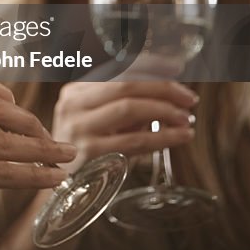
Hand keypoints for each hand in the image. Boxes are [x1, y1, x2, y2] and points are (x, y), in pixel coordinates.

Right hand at [52, 81, 196, 172]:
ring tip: (186, 118)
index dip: (151, 65)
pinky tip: (180, 136)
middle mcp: (74, 104)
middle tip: (189, 98)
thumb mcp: (97, 120)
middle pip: (125, 85)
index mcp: (76, 90)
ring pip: (129, 108)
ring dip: (164, 110)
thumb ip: (124, 105)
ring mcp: (80, 127)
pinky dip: (162, 137)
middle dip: (163, 88)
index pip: (117, 69)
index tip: (177, 67)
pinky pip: (134, 141)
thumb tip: (170, 94)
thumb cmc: (86, 149)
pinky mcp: (90, 152)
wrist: (60, 184)